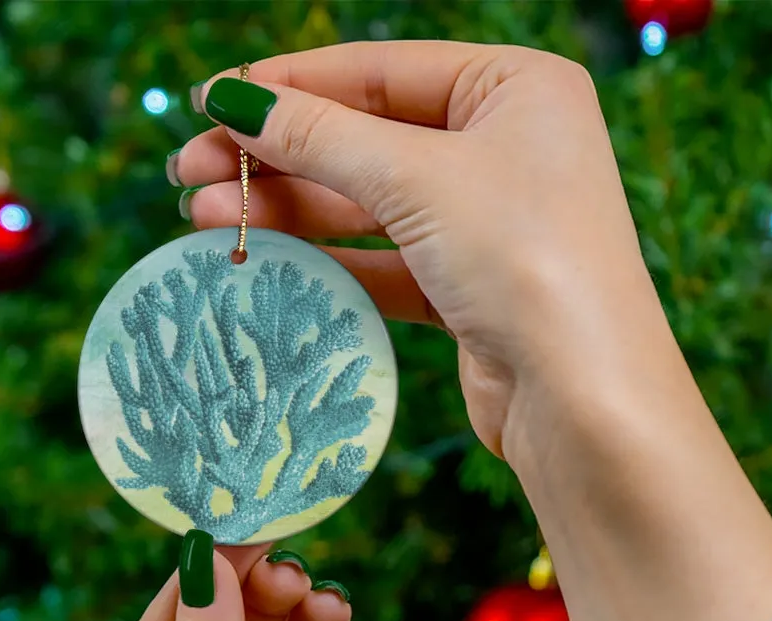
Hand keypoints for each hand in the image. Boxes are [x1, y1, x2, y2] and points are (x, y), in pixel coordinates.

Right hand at [172, 41, 661, 467]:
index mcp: (516, 88)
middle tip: (188, 171)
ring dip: (289, 210)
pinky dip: (328, 261)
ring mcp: (489, 222)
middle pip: (368, 138)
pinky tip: (265, 259)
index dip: (290, 85)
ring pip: (370, 204)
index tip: (209, 101)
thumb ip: (321, 137)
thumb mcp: (417, 178)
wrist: (583, 398)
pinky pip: (386, 261)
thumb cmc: (523, 258)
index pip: (380, 71)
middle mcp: (507, 147)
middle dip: (277, 155)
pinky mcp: (471, 289)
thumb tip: (233, 99)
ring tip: (203, 217)